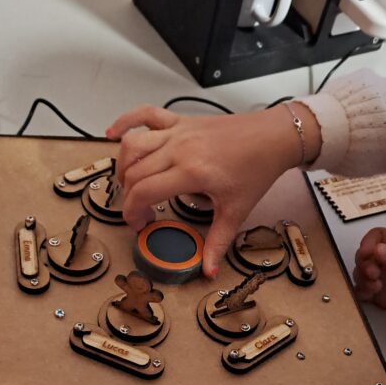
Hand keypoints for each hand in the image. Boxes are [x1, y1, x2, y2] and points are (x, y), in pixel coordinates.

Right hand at [105, 103, 320, 277]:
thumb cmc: (256, 168)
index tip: (139, 225)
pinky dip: (125, 121)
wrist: (273, 137)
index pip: (144, 192)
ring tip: (128, 184)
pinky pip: (145, 114)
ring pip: (132, 144)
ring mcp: (178, 132)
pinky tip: (112, 133)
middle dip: (128, 198)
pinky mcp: (180, 121)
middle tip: (139, 214)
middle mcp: (179, 148)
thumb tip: (208, 269)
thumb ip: (218, 242)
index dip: (132, 213)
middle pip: (133, 173)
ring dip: (122, 166)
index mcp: (191, 171)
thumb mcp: (236, 210)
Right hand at [353, 227, 385, 346]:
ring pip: (361, 271)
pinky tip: (369, 295)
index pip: (378, 236)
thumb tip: (377, 250)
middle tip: (373, 274)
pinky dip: (360, 291)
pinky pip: (363, 290)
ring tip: (375, 287)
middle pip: (365, 253)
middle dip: (364, 262)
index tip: (367, 254)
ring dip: (361, 277)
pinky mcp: (382, 297)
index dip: (369, 242)